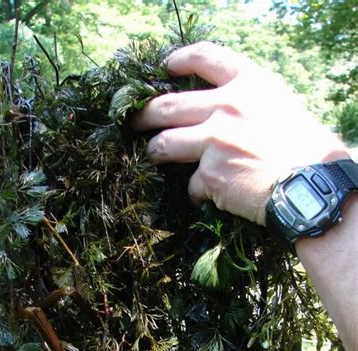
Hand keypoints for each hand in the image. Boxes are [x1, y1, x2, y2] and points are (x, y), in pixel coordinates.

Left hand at [133, 41, 349, 224]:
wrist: (311, 184)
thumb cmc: (305, 148)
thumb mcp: (280, 106)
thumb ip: (247, 101)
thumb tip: (217, 108)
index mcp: (248, 83)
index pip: (205, 58)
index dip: (179, 60)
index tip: (165, 67)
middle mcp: (226, 107)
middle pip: (167, 105)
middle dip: (144, 115)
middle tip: (136, 121)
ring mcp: (214, 141)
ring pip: (164, 144)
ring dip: (154, 151)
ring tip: (153, 155)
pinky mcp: (210, 175)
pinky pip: (191, 184)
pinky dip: (197, 192)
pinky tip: (209, 196)